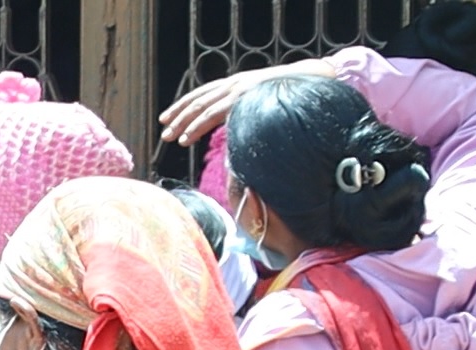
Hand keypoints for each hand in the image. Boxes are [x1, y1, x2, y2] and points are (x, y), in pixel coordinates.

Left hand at [159, 58, 336, 146]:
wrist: (312, 83)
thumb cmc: (288, 98)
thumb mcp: (261, 104)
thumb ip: (246, 115)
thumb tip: (238, 136)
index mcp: (235, 85)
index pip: (201, 95)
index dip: (183, 106)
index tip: (167, 119)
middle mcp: (233, 85)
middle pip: (197, 101)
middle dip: (178, 116)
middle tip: (163, 131)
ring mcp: (237, 90)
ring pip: (201, 108)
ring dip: (183, 124)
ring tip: (170, 138)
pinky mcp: (241, 98)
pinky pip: (214, 115)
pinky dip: (197, 128)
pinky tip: (186, 139)